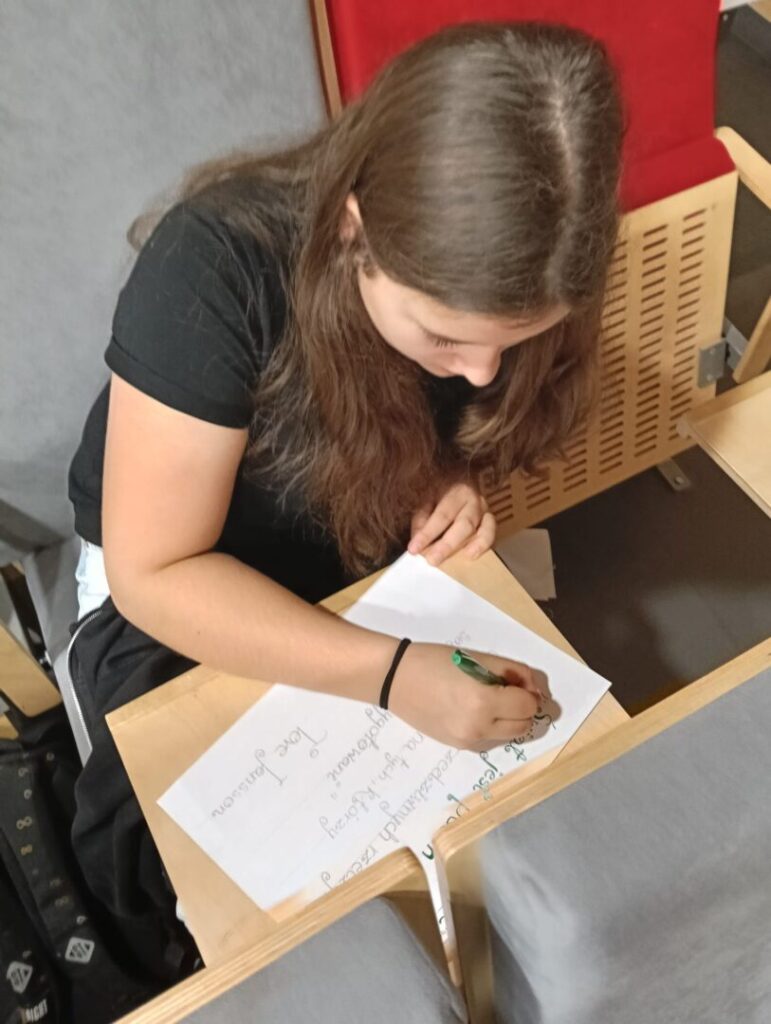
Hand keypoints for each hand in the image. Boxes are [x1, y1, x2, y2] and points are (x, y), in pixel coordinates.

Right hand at [387, 643, 541, 751]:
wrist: (396, 679)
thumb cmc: (436, 661)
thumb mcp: (479, 658)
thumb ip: (513, 672)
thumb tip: (534, 690)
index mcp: (484, 702)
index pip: (529, 706)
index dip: (529, 692)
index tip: (518, 682)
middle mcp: (479, 728)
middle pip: (524, 726)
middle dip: (523, 708)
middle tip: (507, 690)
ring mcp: (468, 741)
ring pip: (509, 736)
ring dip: (509, 720)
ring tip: (490, 701)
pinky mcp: (458, 746)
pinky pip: (489, 741)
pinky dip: (492, 728)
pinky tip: (474, 711)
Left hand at [408, 482, 495, 565]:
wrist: (464, 485)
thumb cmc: (442, 498)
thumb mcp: (427, 503)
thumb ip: (421, 522)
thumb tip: (419, 543)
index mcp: (456, 492)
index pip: (442, 515)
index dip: (428, 533)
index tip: (414, 549)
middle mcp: (475, 501)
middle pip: (464, 524)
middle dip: (447, 544)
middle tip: (432, 560)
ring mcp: (486, 513)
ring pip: (482, 530)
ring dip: (466, 547)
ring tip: (453, 562)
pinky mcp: (492, 525)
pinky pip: (491, 536)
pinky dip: (482, 546)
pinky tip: (471, 556)